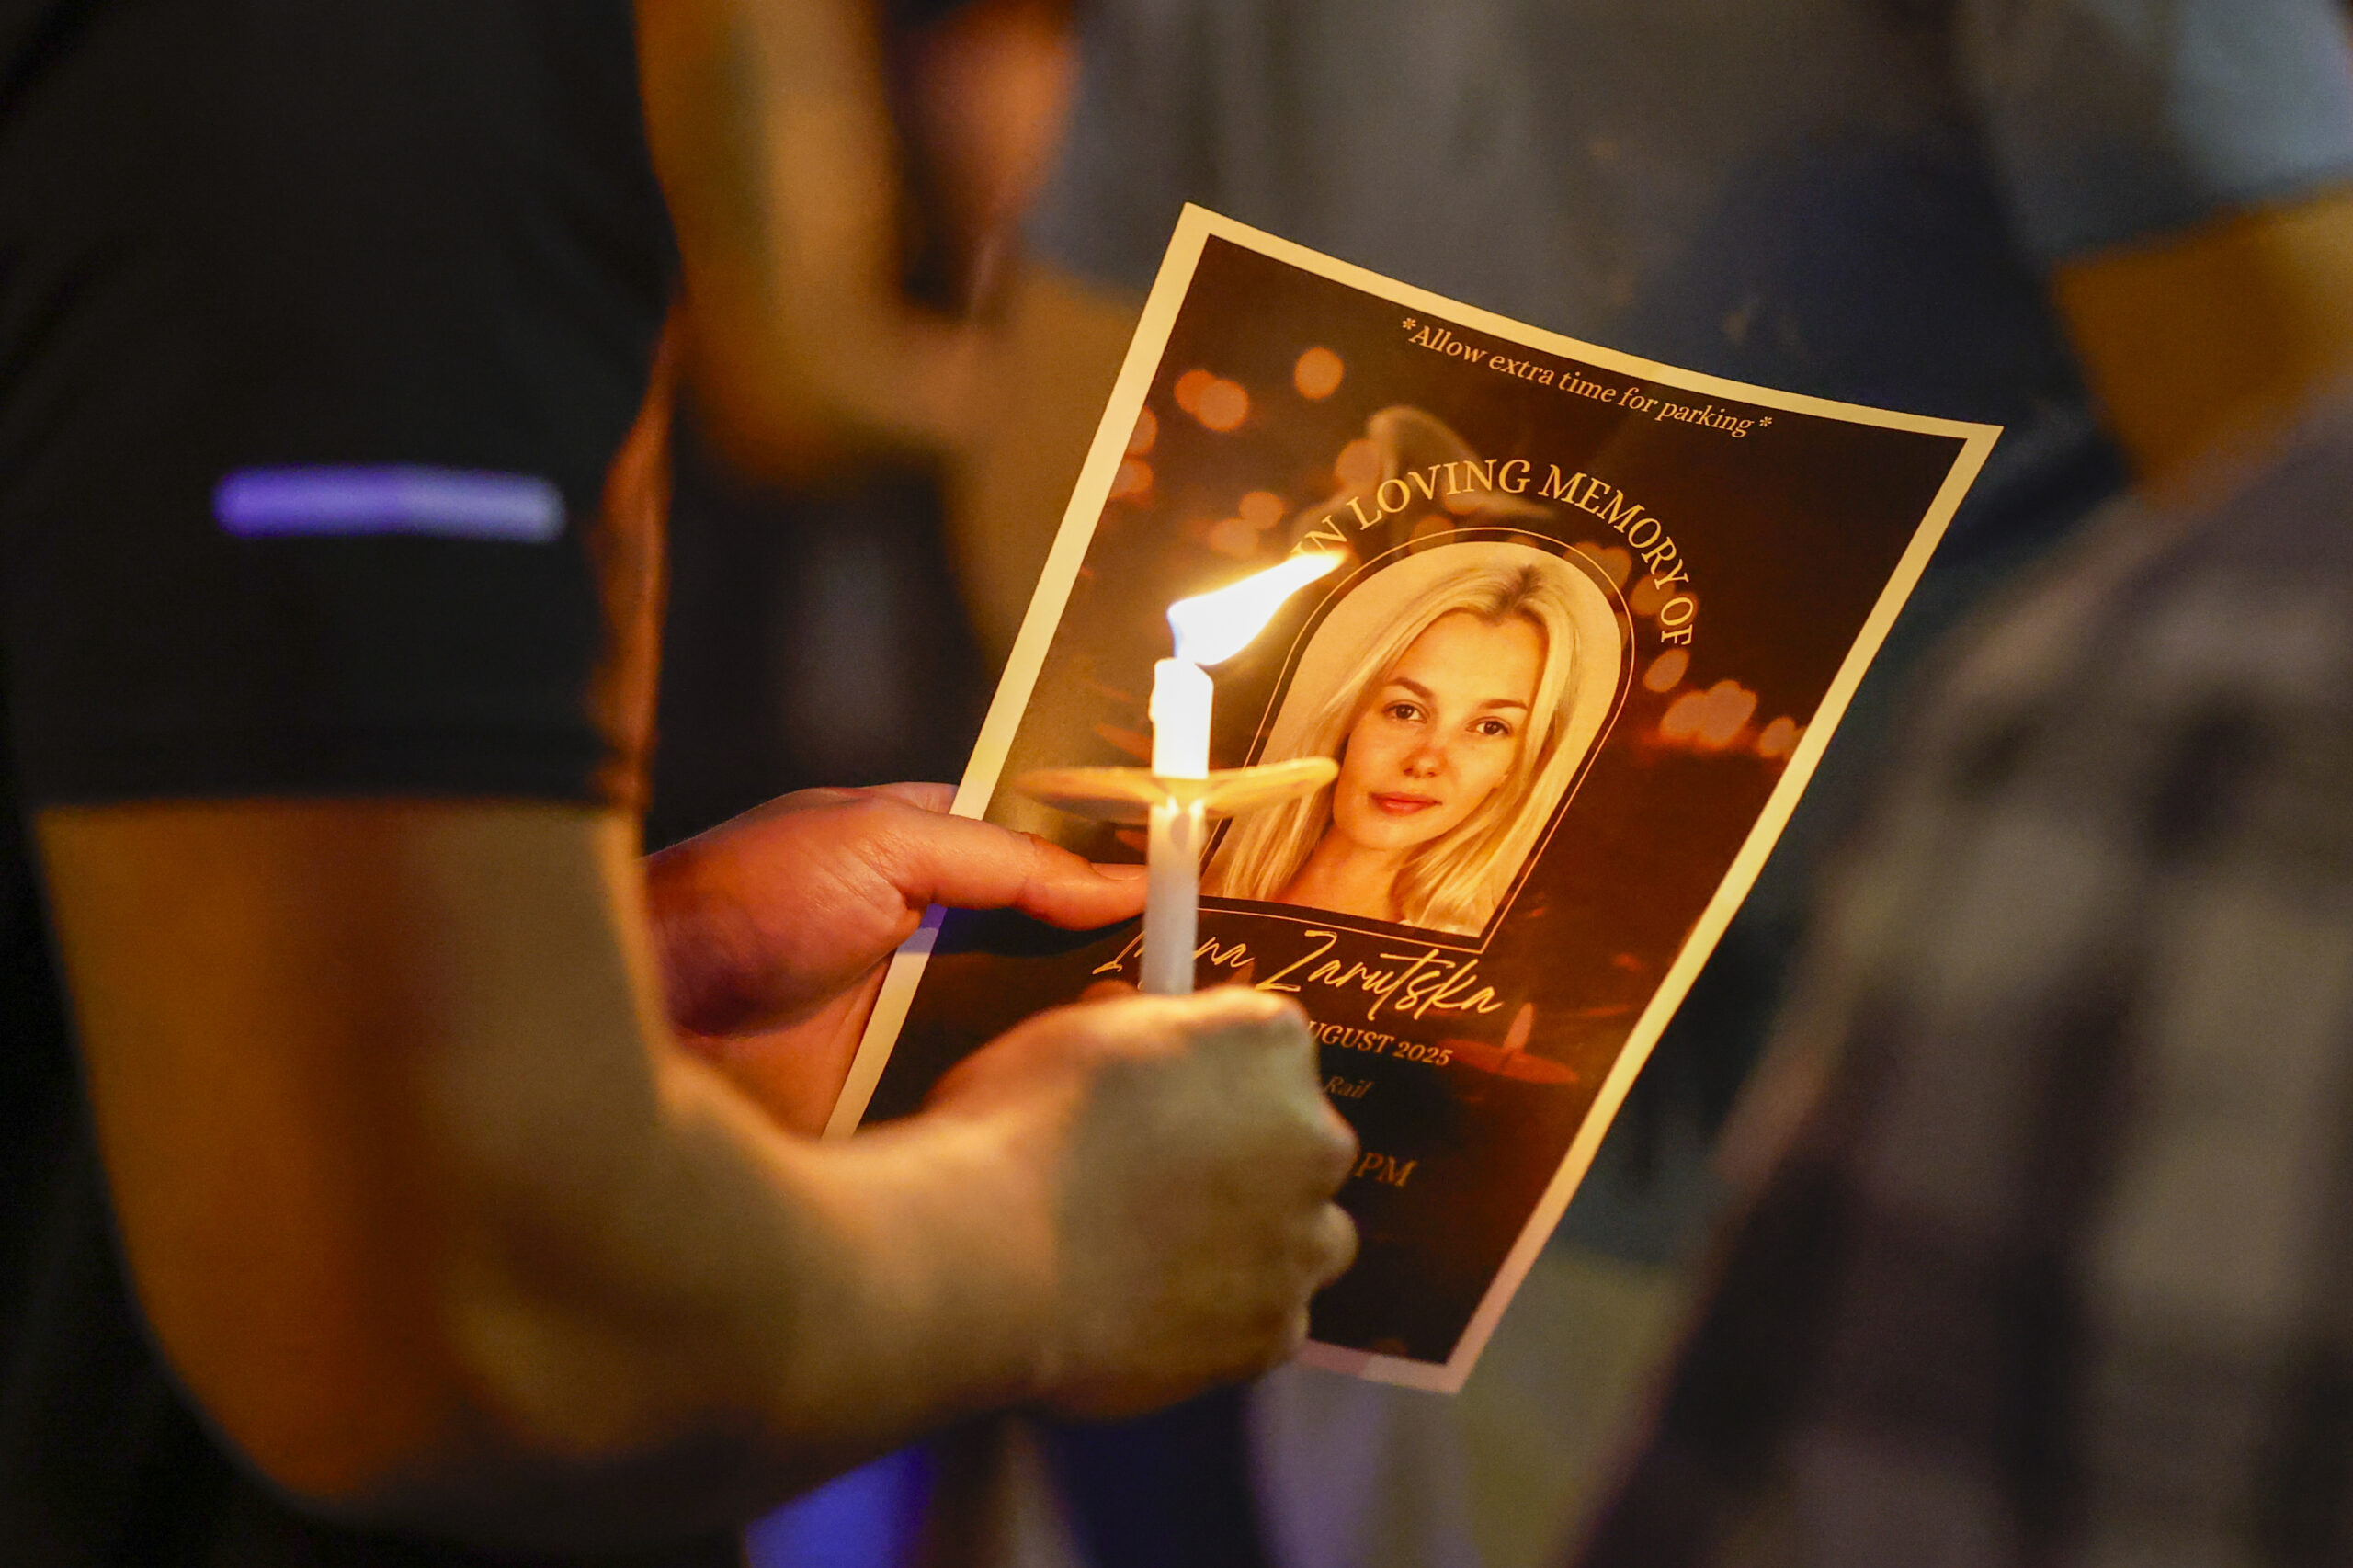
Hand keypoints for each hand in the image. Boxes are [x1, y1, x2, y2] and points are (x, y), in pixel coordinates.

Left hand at [645, 784, 1145, 1132]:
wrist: (638, 1024)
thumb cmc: (735, 903)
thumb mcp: (876, 841)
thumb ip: (1002, 857)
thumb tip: (1118, 880)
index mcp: (926, 854)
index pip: (1047, 853)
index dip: (1115, 865)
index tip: (1193, 881)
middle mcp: (932, 940)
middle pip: (1055, 947)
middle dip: (1121, 959)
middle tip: (1210, 973)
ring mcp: (922, 1025)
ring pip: (1035, 1028)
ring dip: (1085, 1035)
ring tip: (1176, 1041)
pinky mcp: (908, 1103)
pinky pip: (993, 1097)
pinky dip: (1036, 1099)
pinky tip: (1099, 1101)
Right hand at [929, 986, 1359, 1415]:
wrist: (987, 1258)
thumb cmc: (1016, 1131)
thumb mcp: (1073, 1031)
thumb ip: (1140, 1029)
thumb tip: (1143, 1039)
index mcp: (1267, 1041)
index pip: (1270, 1047)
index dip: (1213, 1075)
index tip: (1169, 1099)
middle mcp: (1313, 1137)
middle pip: (1301, 1144)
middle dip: (1246, 1162)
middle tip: (1158, 1186)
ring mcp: (1301, 1242)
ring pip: (1301, 1240)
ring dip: (1252, 1244)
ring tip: (1158, 1258)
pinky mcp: (1275, 1333)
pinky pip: (1267, 1322)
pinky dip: (1223, 1321)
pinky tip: (1152, 1313)